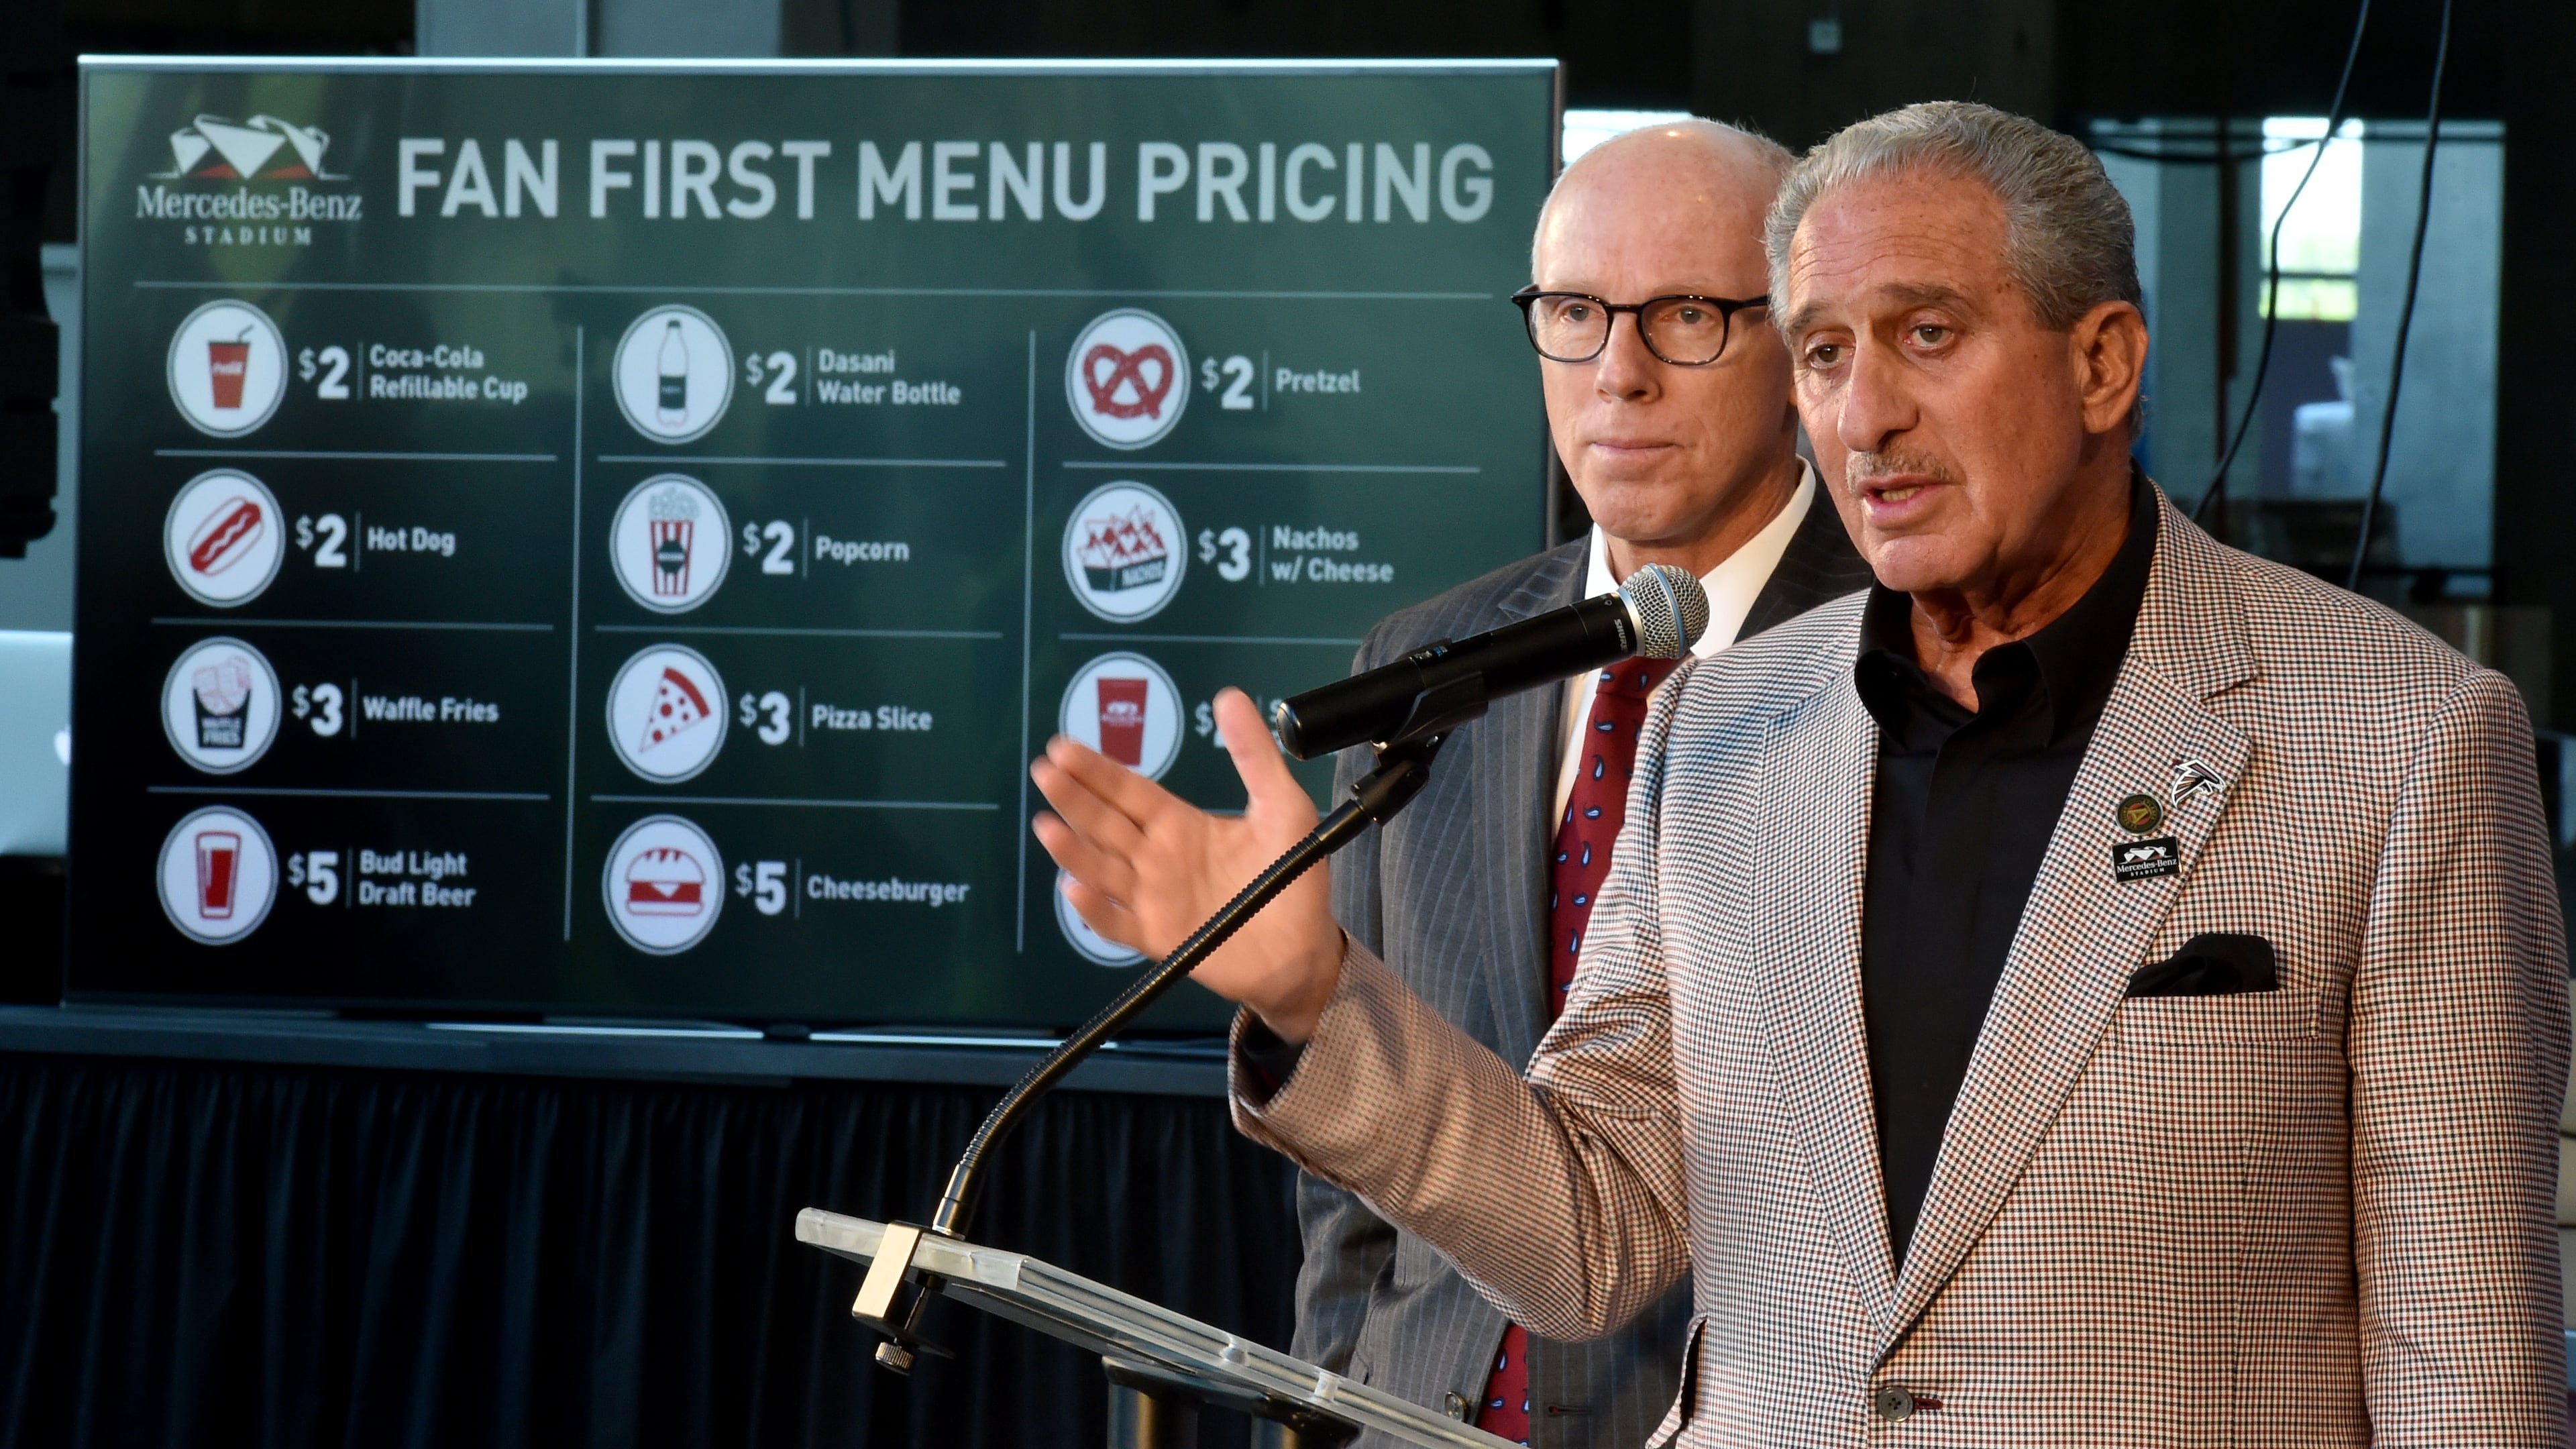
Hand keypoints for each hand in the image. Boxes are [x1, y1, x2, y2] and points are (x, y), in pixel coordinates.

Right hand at [1031, 687, 1345, 1039]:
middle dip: (1074, 798)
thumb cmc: (1292, 877)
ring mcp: (1153, 899)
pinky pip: (1118, 924)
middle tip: (1045, 771)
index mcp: (1179, 825)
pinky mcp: (1158, 939)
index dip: (1097, 770)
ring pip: (1102, 870)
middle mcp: (1157, 858)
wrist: (1304, 949)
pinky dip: (1095, 910)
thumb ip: (1255, 755)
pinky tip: (1076, 889)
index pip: (1128, 791)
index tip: (1064, 746)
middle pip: (1105, 824)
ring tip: (1048, 826)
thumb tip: (1230, 696)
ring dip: (1074, 850)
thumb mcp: (1282, 806)